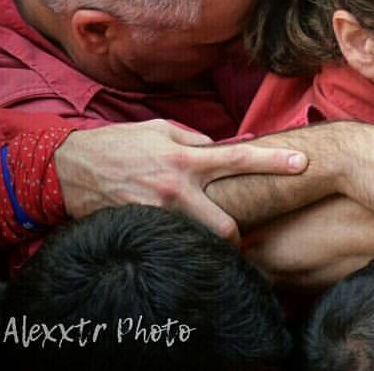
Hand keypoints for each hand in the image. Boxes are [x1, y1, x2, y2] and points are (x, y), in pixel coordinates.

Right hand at [53, 120, 307, 241]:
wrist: (69, 168)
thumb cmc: (121, 144)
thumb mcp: (162, 130)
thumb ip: (197, 141)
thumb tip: (226, 148)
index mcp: (187, 159)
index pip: (241, 159)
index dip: (275, 162)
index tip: (304, 164)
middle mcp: (177, 190)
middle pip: (227, 227)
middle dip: (242, 237)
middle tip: (246, 235)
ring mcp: (159, 215)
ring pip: (201, 242)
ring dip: (210, 244)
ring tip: (213, 239)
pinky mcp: (143, 230)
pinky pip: (175, 243)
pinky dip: (183, 241)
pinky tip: (182, 237)